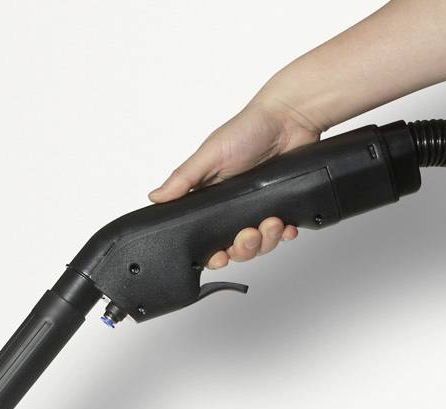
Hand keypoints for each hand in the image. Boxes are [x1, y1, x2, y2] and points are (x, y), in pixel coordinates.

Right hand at [150, 96, 323, 267]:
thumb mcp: (210, 153)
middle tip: (248, 234)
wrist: (290, 116)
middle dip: (242, 248)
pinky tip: (286, 226)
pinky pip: (283, 232)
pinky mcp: (282, 204)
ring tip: (271, 223)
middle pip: (233, 247)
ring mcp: (258, 207)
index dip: (210, 252)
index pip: (203, 235)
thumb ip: (184, 178)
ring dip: (266, 240)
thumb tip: (155, 197)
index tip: (217, 255)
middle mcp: (232, 206)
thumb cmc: (249, 128)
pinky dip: (286, 233)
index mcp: (210, 198)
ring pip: (259, 243)